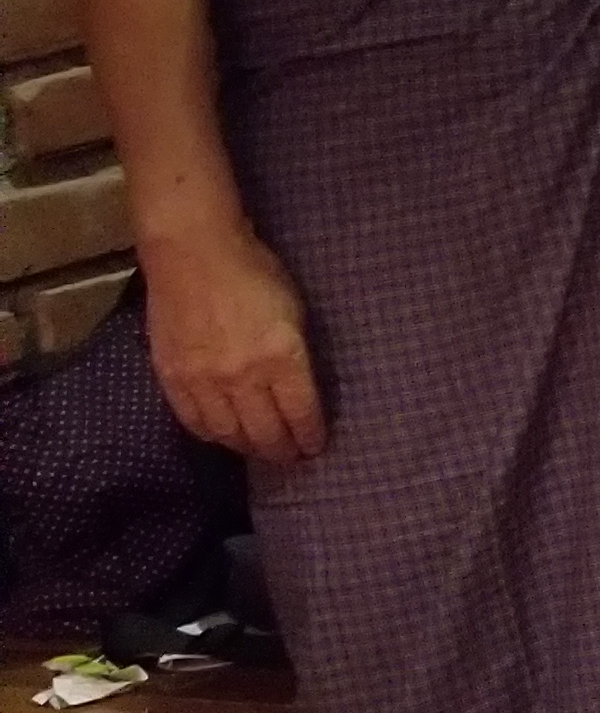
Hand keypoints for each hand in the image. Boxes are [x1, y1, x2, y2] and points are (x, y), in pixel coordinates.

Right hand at [143, 225, 322, 463]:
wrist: (194, 254)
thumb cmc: (255, 273)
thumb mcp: (295, 312)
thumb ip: (296, 356)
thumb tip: (299, 393)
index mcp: (282, 356)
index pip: (300, 414)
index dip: (309, 438)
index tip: (314, 448)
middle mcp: (242, 376)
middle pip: (264, 433)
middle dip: (280, 451)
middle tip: (289, 458)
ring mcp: (203, 379)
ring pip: (227, 434)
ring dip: (246, 447)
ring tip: (258, 448)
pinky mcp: (171, 377)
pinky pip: (193, 421)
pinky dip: (211, 434)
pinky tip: (222, 434)